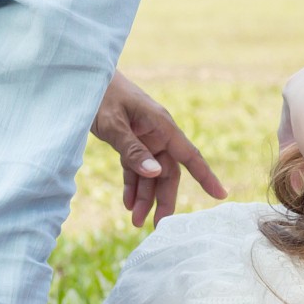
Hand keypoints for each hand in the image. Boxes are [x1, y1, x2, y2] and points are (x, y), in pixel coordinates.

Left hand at [92, 70, 227, 226]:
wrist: (83, 76)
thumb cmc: (100, 93)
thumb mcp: (114, 123)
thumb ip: (133, 150)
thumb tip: (156, 174)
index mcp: (161, 125)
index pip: (189, 155)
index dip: (206, 176)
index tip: (220, 195)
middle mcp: (157, 134)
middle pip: (168, 172)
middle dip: (163, 199)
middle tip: (157, 226)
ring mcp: (143, 138)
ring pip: (150, 173)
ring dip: (145, 197)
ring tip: (135, 221)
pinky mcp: (129, 141)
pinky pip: (135, 167)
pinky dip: (132, 185)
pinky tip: (128, 203)